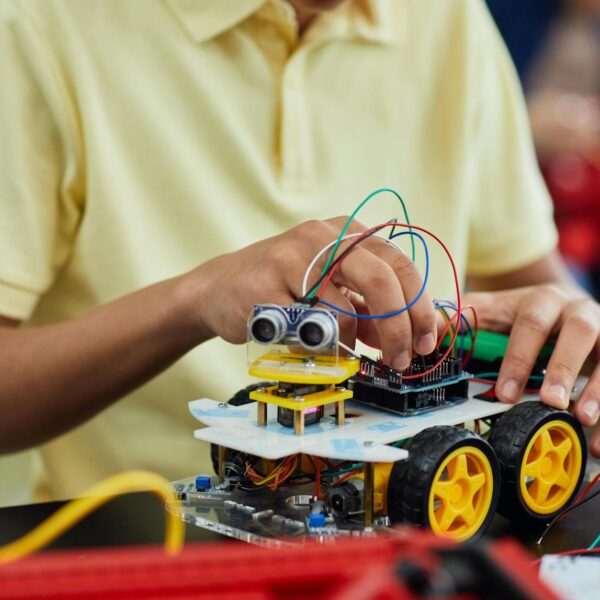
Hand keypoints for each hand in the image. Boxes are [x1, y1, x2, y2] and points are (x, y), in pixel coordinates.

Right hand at [184, 217, 436, 368]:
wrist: (218, 288)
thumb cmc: (282, 290)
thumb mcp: (334, 291)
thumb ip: (371, 309)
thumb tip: (414, 336)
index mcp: (347, 232)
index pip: (401, 265)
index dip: (420, 308)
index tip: (426, 342)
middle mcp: (322, 236)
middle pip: (381, 281)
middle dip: (399, 329)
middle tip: (400, 360)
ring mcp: (291, 256)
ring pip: (343, 310)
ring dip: (350, 343)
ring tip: (341, 351)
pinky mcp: (265, 284)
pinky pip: (305, 327)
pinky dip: (315, 345)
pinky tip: (307, 343)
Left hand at [465, 285, 599, 455]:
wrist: (565, 305)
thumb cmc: (523, 315)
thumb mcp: (493, 311)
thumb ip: (462, 322)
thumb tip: (425, 338)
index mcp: (542, 300)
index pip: (530, 325)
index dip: (518, 359)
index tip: (506, 393)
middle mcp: (578, 310)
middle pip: (579, 332)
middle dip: (564, 367)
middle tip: (551, 402)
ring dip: (599, 388)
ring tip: (584, 419)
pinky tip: (599, 443)